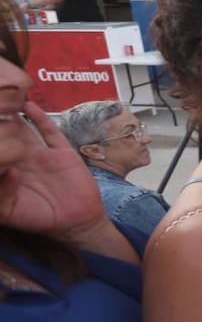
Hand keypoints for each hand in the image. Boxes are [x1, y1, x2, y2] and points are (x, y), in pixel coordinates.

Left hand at [0, 102, 107, 239]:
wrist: (75, 221)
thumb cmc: (38, 218)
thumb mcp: (8, 211)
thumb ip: (2, 191)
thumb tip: (6, 170)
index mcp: (6, 171)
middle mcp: (20, 159)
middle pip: (4, 135)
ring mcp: (41, 154)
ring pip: (22, 129)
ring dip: (12, 115)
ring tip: (3, 99)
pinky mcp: (62, 152)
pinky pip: (50, 132)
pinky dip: (40, 118)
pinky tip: (28, 106)